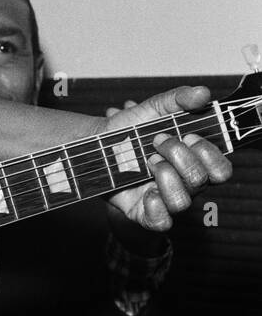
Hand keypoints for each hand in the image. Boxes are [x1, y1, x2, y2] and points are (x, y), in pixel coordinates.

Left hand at [103, 86, 231, 231]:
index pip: (221, 169)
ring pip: (183, 202)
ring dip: (165, 176)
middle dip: (178, 155)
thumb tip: (203, 93)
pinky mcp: (144, 212)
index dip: (209, 153)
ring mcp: (164, 198)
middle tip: (155, 141)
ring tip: (147, 160)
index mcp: (193, 161)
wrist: (95, 144)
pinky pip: (161, 222)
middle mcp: (183, 183)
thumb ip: (178, 99)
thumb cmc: (129, 128)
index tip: (188, 135)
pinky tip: (144, 190)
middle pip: (200, 180)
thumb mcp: (153, 108)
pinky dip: (155, 207)